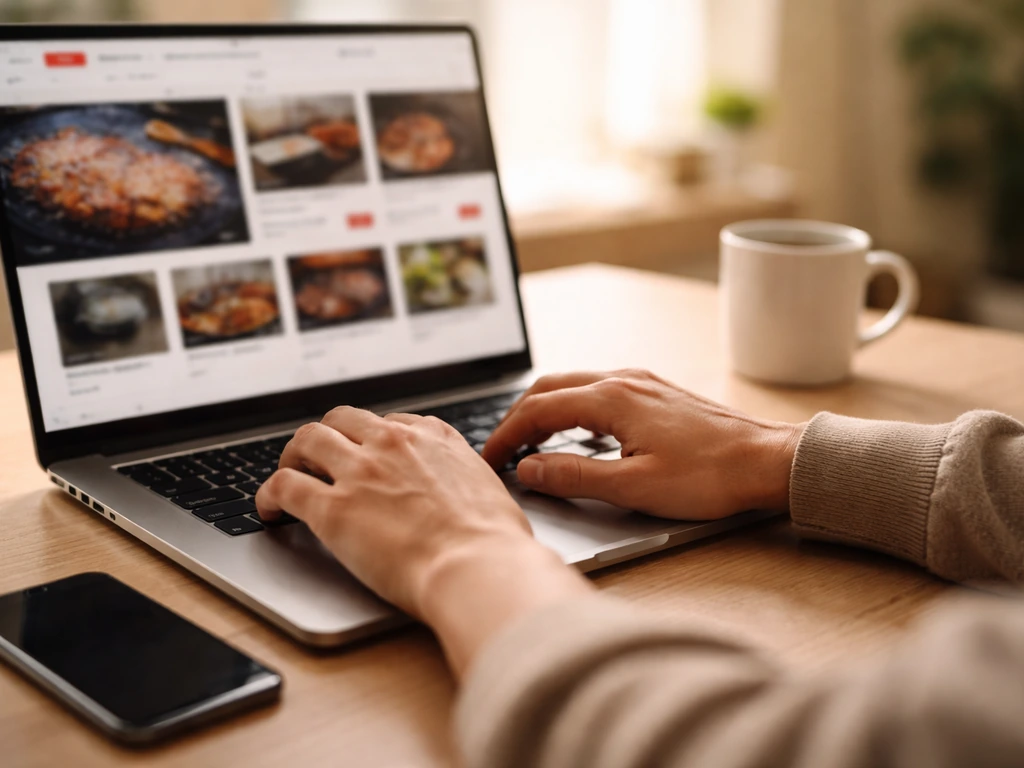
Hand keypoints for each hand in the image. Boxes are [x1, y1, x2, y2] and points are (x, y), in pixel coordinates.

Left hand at [256, 407, 590, 674]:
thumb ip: (467, 483)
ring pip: (307, 439)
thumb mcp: (490, 492)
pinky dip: (268, 493)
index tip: (367, 453)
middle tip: (318, 457)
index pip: (390, 423)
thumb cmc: (495, 542)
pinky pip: (284, 486)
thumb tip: (468, 499)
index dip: (372, 438)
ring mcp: (360, 472)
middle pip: (342, 419)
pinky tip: (268, 508)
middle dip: (327, 436)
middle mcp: (393, 445)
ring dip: (293, 455)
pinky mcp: (332, 508)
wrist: (478, 566)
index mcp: (434, 439)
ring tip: (289, 474)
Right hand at [484, 370, 804, 519]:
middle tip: (501, 450)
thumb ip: (574, 476)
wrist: (766, 460)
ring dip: (544, 410)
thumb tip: (529, 470)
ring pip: (573, 385)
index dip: (506, 435)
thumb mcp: (634, 487)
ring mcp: (641, 382)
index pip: (538, 410)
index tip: (490, 459)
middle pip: (550, 388)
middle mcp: (623, 380)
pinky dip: (571, 407)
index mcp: (612, 398)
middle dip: (518, 417)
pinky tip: (574, 431)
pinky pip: (597, 389)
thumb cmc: (709, 476)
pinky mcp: (655, 392)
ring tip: (529, 442)